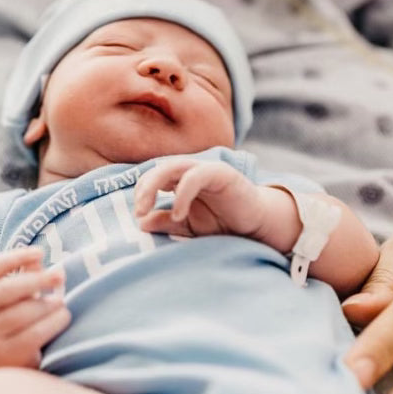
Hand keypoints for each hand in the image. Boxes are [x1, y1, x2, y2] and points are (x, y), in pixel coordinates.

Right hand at [0, 247, 69, 368]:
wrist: (0, 363)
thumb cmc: (11, 316)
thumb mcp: (13, 294)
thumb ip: (24, 274)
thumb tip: (38, 258)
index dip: (15, 258)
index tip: (40, 252)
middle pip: (4, 290)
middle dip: (35, 280)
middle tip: (59, 275)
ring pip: (20, 314)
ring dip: (46, 304)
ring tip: (61, 301)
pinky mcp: (6, 354)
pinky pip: (32, 335)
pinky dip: (52, 323)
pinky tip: (64, 316)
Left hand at [134, 159, 262, 237]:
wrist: (255, 227)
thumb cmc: (221, 223)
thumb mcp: (187, 226)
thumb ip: (165, 222)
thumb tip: (141, 223)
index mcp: (179, 179)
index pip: (152, 177)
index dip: (141, 191)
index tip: (138, 213)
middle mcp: (190, 170)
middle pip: (159, 168)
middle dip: (144, 188)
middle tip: (138, 210)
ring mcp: (205, 169)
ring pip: (173, 166)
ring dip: (154, 184)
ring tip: (146, 209)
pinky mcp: (222, 173)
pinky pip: (196, 176)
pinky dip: (183, 193)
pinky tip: (178, 213)